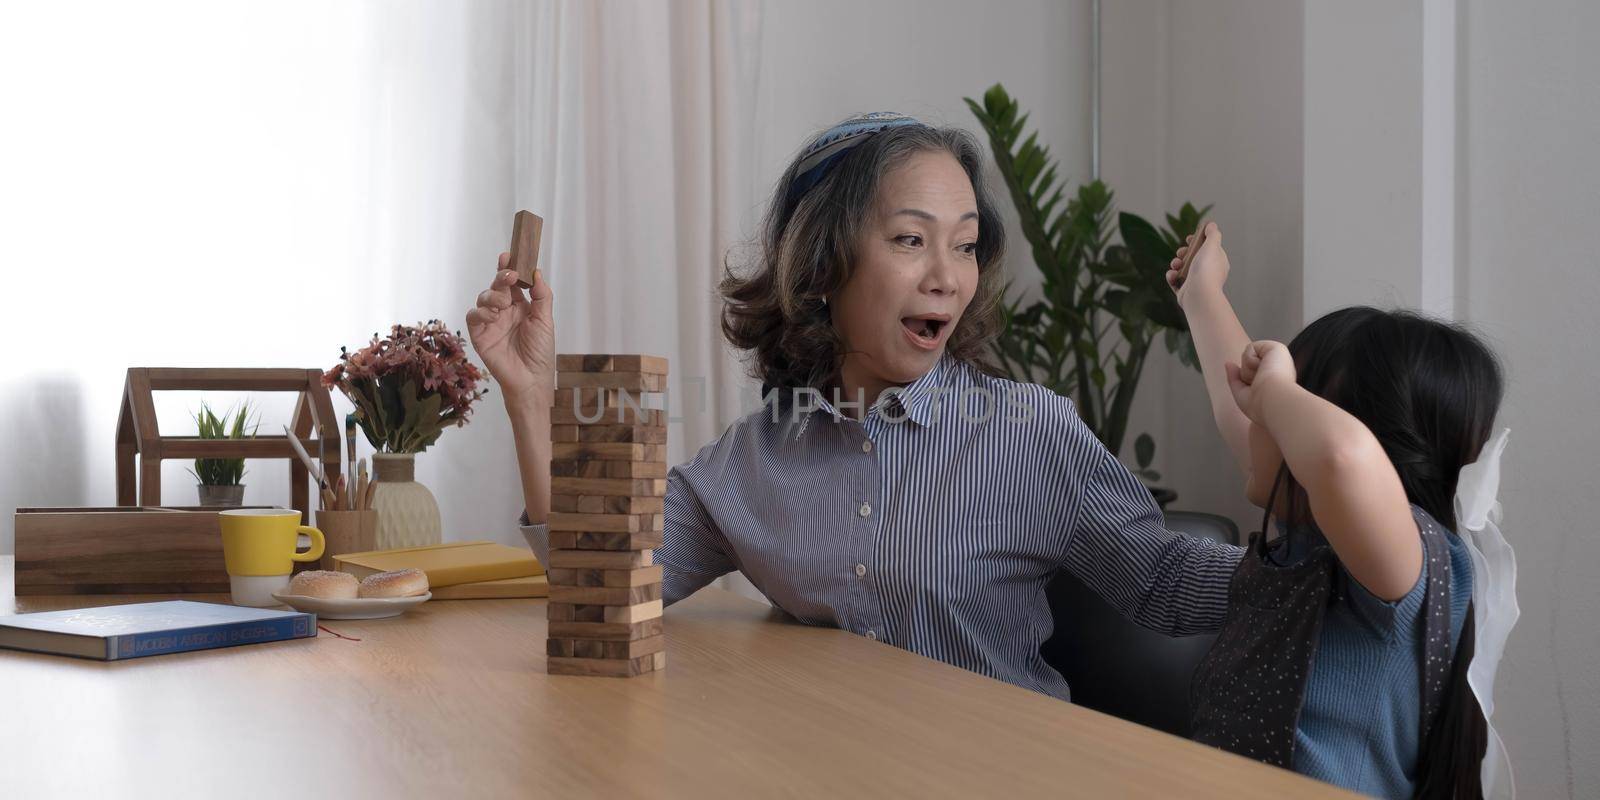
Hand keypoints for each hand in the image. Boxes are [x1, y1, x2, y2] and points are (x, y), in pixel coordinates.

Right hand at [465, 255, 554, 406]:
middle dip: (501, 278)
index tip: (509, 256)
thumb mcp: (545, 321)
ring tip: (503, 305)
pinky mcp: (479, 334)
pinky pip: (473, 316)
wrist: (531, 379)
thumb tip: (537, 272)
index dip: (508, 268)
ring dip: (492, 296)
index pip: (512, 283)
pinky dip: (481, 312)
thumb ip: (542, 296)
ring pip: (483, 297)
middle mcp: (504, 311)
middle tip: (509, 276)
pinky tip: (493, 316)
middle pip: (497, 286)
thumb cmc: (540, 352)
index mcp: (521, 306)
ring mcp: (491, 322)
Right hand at [1167, 222, 1228, 306]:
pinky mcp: (1186, 292)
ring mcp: (1197, 283)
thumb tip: (1211, 225)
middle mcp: (1209, 272)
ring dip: (1176, 263)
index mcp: (1217, 262)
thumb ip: (1213, 234)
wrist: (1199, 295)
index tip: (1189, 238)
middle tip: (1181, 252)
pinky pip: (1176, 281)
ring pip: (1183, 269)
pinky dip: (1172, 276)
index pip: (1208, 248)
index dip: (1198, 241)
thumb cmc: (1206, 270)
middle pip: (1194, 257)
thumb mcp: (1212, 246)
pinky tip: (1172, 275)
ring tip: (1175, 265)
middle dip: (1184, 252)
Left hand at [1225, 340, 1294, 422]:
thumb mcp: (1242, 394)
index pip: (1252, 375)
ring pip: (1247, 357)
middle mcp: (1278, 368)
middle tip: (1259, 386)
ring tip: (1262, 378)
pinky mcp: (1277, 347)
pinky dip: (1250, 360)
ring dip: (1248, 370)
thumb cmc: (1261, 405)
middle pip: (1247, 366)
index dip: (1247, 382)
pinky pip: (1250, 348)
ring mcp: (1278, 357)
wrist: (1273, 401)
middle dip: (1246, 376)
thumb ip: (1234, 379)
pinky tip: (1263, 368)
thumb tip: (1228, 363)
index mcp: (1274, 380)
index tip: (1258, 392)